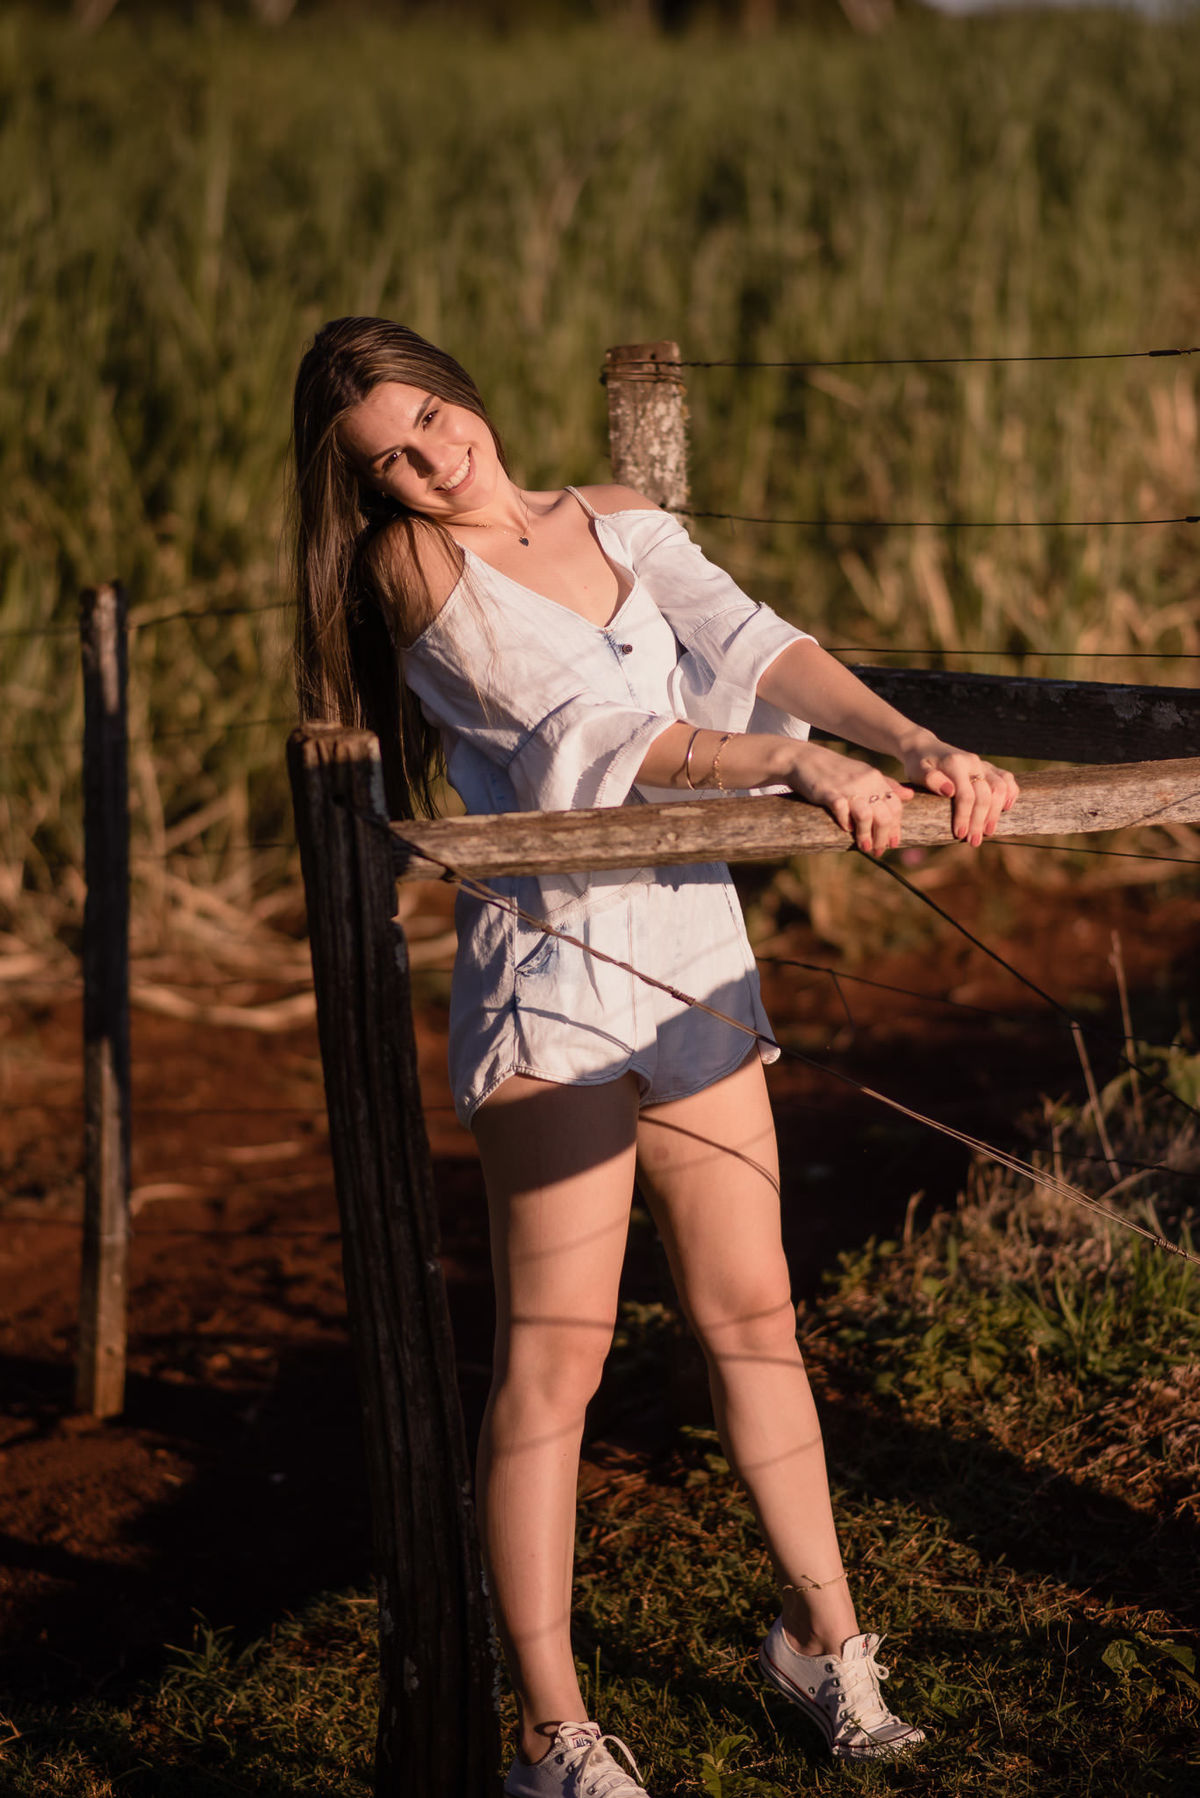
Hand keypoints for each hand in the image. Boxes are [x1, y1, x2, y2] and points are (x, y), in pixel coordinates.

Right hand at [787, 743, 913, 856]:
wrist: (804, 759)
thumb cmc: (835, 770)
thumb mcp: (863, 773)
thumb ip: (886, 785)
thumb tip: (909, 796)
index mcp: (875, 779)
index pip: (895, 807)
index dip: (896, 828)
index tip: (893, 843)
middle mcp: (865, 782)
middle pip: (884, 816)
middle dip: (883, 837)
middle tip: (878, 850)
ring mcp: (847, 788)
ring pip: (866, 817)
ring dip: (866, 836)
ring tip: (864, 847)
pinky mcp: (828, 793)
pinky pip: (842, 811)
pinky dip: (846, 823)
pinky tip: (846, 830)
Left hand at [900, 739, 1019, 846]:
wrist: (925, 748)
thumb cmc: (918, 764)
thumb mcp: (916, 771)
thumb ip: (930, 779)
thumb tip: (949, 791)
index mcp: (955, 764)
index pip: (966, 794)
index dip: (964, 816)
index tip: (959, 834)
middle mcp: (972, 762)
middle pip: (985, 794)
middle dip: (980, 821)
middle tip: (974, 841)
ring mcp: (982, 764)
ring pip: (1000, 787)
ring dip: (996, 812)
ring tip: (988, 831)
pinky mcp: (988, 767)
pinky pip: (1007, 778)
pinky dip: (1011, 793)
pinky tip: (1005, 808)